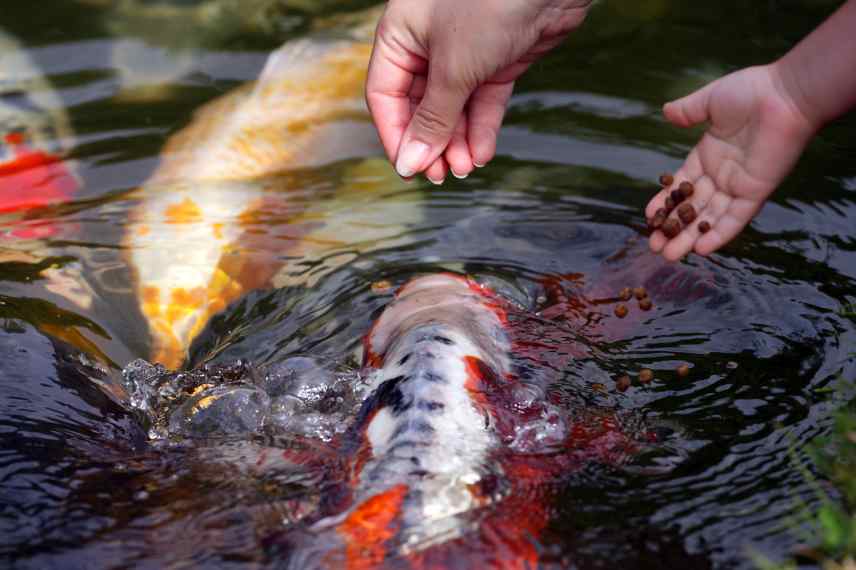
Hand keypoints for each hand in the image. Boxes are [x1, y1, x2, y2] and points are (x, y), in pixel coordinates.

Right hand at [366, 0, 590, 183]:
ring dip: (458, 142)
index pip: (385, 95)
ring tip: (466, 168)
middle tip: (442, 175)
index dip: (395, 135)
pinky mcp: (496, 60)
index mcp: (400, 35)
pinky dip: (482, 128)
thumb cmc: (491, 4)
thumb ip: (432, 120)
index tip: (409, 169)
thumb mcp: (453, 69)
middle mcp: (427, 45)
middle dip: (432, 142)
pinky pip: (482, 102)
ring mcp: (464, 53)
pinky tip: (482, 153)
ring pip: (453, 109)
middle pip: (420, 107)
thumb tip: (410, 163)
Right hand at [647, 63, 816, 260]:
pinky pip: (735, 218)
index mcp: (707, 155)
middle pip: (692, 208)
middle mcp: (721, 174)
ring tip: (668, 255)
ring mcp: (738, 185)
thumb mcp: (711, 99)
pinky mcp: (755, 191)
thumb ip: (688, 110)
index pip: (680, 186)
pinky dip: (720, 234)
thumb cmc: (751, 91)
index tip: (648, 217)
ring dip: (690, 238)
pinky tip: (701, 250)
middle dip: (672, 228)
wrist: (785, 95)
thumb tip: (665, 111)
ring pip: (709, 218)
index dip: (664, 202)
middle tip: (653, 246)